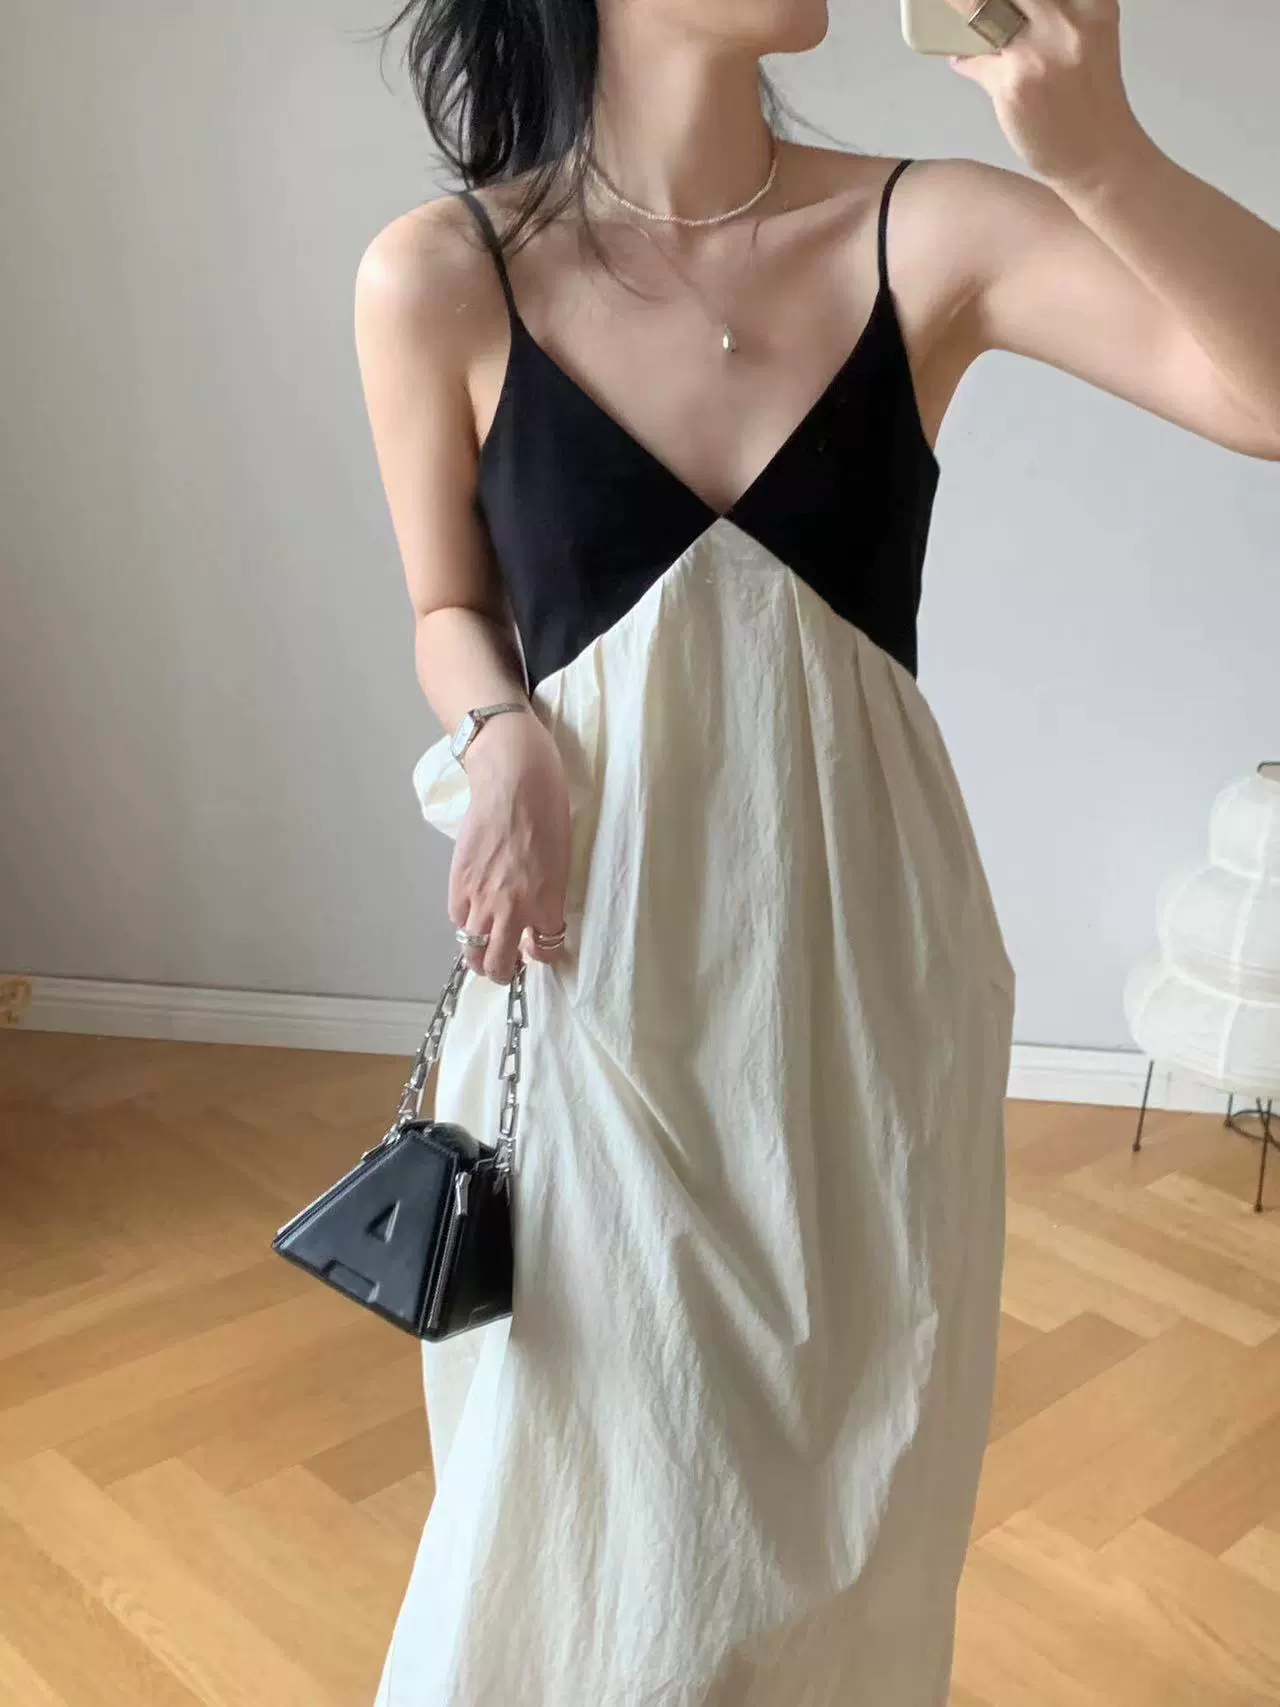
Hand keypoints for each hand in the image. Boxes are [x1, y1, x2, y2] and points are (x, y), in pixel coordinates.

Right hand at [449, 708, 571, 982]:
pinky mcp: (458, 880)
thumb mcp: (561, 862)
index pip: (545, 950)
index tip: (539, 949)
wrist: (515, 781)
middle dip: (503, 971)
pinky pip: (457, 918)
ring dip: (478, 956)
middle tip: (506, 966)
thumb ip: (548, 896)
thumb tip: (536, 917)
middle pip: (498, 963)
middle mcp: (512, 908)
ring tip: (484, 952)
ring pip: (471, 949)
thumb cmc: (549, 812)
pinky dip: (465, 923)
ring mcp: (481, 897)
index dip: (543, 954)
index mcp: (547, 902)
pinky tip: (473, 915)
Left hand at [947, 0, 1146, 190]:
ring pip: (981, 12)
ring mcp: (1037, 52)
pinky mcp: (1012, 83)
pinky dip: (965, 59)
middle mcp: (1066, 20)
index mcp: (1091, 3)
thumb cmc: (1089, 98)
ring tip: (955, 15)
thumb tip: (1002, 5)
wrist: (1098, 154)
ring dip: (962, 11)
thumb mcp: (1086, 37)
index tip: (1003, 1)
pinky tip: (965, 60)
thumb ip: (1055, 15)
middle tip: (964, 1)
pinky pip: (973, 59)